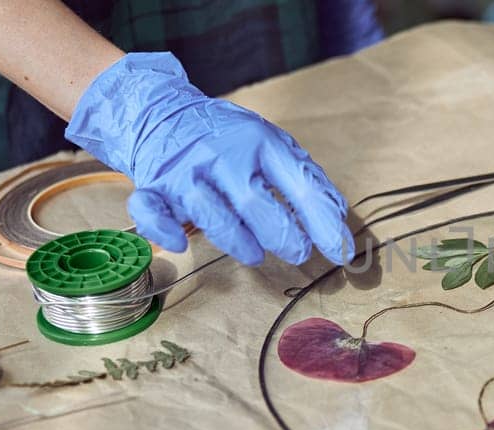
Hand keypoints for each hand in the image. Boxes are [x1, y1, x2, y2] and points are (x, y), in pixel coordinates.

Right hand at [65, 53, 352, 265]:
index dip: (323, 223)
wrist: (163, 112)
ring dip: (238, 242)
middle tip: (297, 252)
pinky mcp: (154, 187)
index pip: (299, 185)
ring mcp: (184, 172)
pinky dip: (165, 231)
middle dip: (282, 236)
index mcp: (259, 142)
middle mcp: (221, 155)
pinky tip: (182, 242)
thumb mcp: (271, 145)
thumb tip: (338, 220)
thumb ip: (304, 179)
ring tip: (255, 253)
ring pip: (211, 216)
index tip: (340, 251)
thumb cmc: (228, 139)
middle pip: (254, 205)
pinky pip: (153, 213)